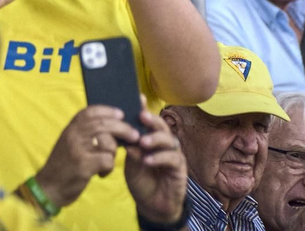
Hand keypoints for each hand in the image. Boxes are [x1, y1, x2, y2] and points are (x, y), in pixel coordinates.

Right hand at [34, 106, 126, 208]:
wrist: (49, 187)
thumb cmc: (63, 165)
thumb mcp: (69, 143)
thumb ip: (85, 133)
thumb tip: (112, 125)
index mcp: (70, 128)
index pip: (90, 111)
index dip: (107, 110)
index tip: (121, 113)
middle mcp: (73, 135)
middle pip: (103, 124)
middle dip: (123, 128)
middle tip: (135, 135)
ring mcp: (77, 150)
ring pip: (108, 142)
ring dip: (113, 153)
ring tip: (108, 161)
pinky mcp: (83, 166)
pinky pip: (107, 160)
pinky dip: (109, 168)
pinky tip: (102, 173)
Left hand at [122, 107, 186, 224]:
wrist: (151, 205)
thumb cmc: (142, 180)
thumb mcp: (131, 163)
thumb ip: (130, 149)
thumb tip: (124, 134)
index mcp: (151, 139)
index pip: (149, 122)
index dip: (144, 109)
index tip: (137, 99)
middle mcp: (164, 144)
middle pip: (162, 127)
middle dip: (152, 120)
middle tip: (141, 117)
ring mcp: (174, 155)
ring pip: (169, 140)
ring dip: (156, 139)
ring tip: (142, 142)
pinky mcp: (180, 169)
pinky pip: (173, 158)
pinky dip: (159, 158)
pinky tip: (148, 160)